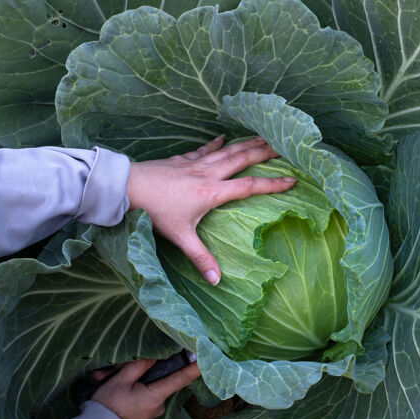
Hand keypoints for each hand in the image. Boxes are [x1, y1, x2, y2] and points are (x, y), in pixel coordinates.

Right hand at [91, 359, 200, 418]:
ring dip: (128, 378)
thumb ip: (139, 366)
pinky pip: (141, 393)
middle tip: (115, 368)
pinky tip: (108, 382)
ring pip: (146, 385)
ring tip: (103, 377)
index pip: (180, 379)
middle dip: (139, 369)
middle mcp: (159, 404)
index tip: (206, 358)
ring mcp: (152, 408)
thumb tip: (154, 357)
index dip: (194, 368)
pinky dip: (128, 386)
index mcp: (156, 396)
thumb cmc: (108, 406)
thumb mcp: (120, 381)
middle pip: (157, 378)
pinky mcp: (144, 410)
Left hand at [126, 136, 295, 284]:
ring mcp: (194, 164)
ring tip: (263, 136)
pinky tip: (222, 137)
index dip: (273, 184)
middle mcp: (208, 174)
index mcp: (212, 192)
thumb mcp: (180, 237)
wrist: (126, 187)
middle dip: (265, 152)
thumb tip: (217, 282)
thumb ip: (201, 258)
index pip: (250, 187)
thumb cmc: (154, 211)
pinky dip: (215, 143)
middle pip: (242, 160)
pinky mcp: (181, 160)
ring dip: (246, 143)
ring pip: (227, 151)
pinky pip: (204, 149)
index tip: (292, 180)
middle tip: (284, 146)